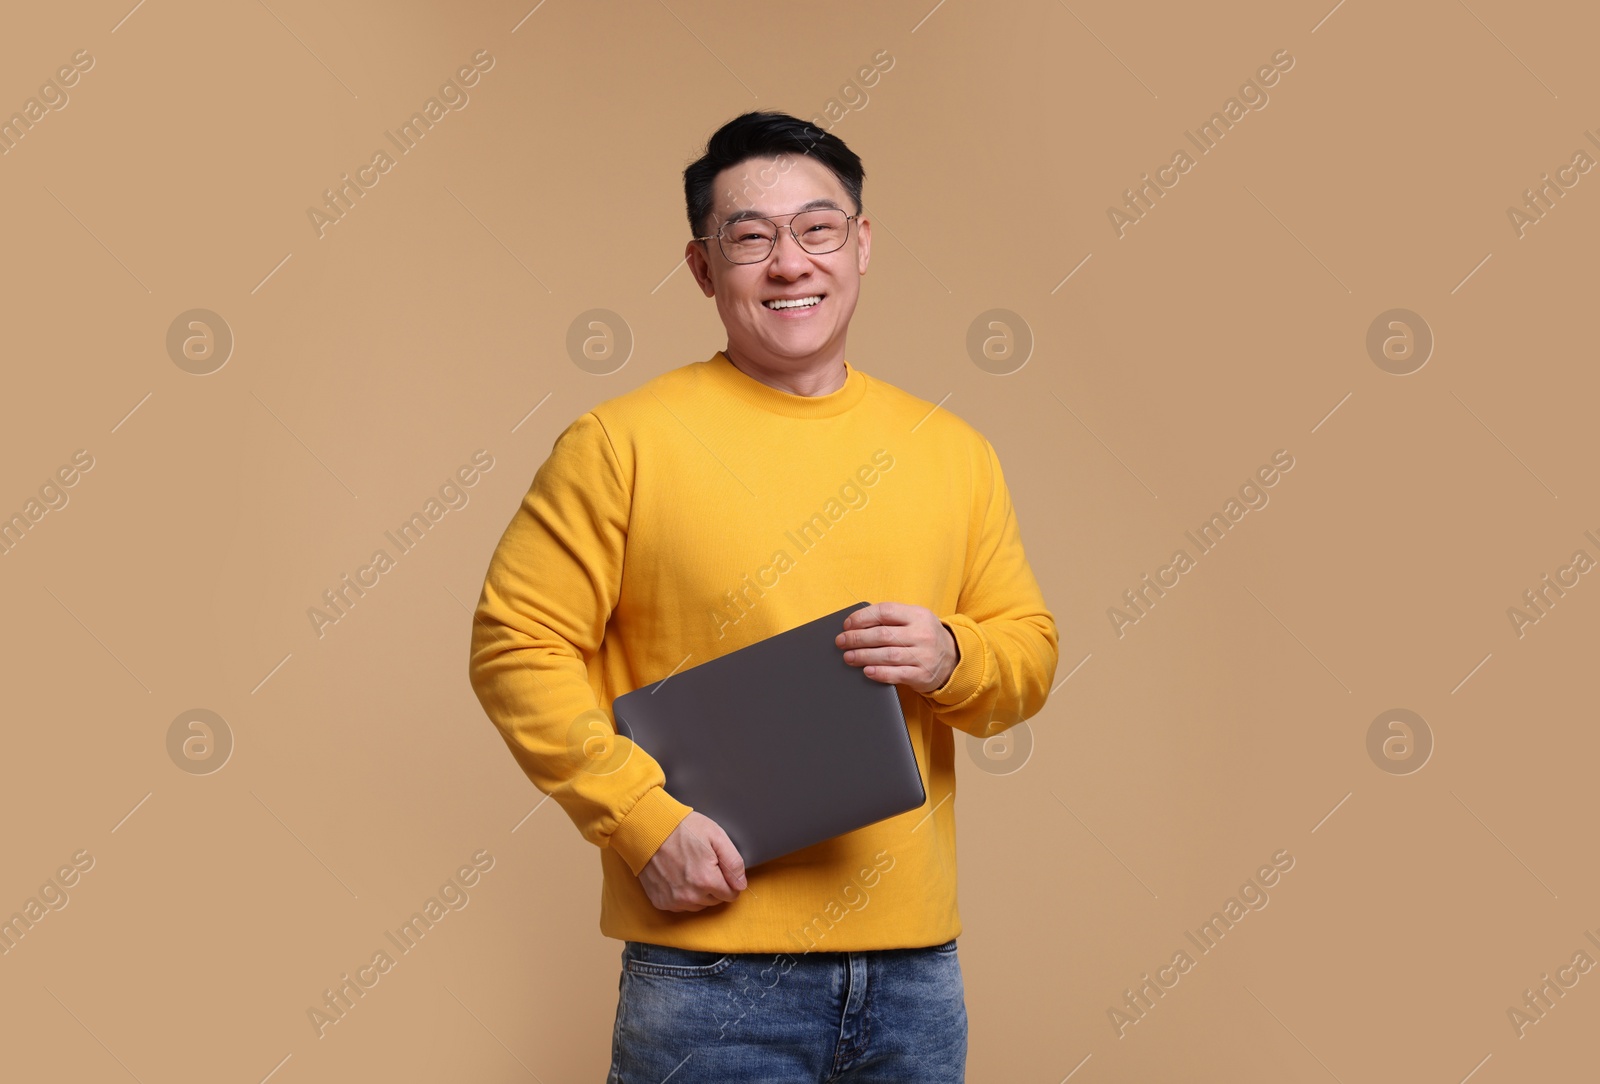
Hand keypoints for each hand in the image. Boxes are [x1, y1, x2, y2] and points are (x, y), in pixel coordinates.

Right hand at [638, 810, 747, 911]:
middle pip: (715, 901)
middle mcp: (690, 896)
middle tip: (702, 863)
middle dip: (713, 885)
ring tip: (689, 868)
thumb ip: (734, 862)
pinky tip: (676, 876)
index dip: (728, 880)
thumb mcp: (716, 836)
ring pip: (698, 905)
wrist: (647, 829)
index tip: (719, 867)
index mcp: (707, 880)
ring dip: (698, 892)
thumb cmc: (682, 829)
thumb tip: (741, 885)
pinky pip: (680, 906)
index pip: (731, 895)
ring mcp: (673, 901)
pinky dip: (681, 894)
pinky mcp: (660, 902)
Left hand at [835, 601, 958, 693]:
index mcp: (918, 615)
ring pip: (887, 655)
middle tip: (842, 642)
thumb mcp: (915, 619)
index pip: (885, 611)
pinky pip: (896, 674)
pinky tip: (866, 671)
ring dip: (863, 656)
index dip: (862, 617)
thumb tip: (856, 622)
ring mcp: (924, 655)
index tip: (847, 624)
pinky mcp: (922, 675)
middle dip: (857, 638)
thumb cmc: (924, 636)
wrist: (953, 659)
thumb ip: (892, 618)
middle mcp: (922, 634)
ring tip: (848, 657)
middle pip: (883, 634)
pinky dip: (879, 673)